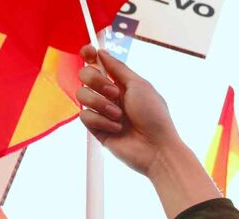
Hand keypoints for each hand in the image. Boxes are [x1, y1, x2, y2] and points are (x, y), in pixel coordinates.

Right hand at [77, 46, 181, 177]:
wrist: (156, 147)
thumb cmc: (154, 116)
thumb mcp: (139, 85)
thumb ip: (118, 68)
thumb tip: (102, 53)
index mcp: (121, 83)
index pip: (97, 64)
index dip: (89, 55)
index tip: (88, 52)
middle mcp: (109, 95)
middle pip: (85, 75)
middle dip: (96, 81)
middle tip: (115, 94)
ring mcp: (101, 111)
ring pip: (82, 95)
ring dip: (101, 104)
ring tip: (120, 116)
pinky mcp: (96, 128)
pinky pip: (85, 116)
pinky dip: (102, 121)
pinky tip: (117, 129)